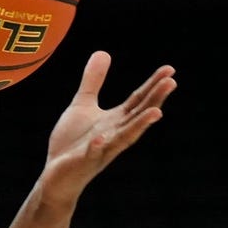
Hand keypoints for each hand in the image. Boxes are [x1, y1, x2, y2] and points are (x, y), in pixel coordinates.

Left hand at [40, 50, 176, 208]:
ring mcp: (101, 149)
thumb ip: (93, 82)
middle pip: (137, 115)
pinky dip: (98, 147)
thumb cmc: (72, 142)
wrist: (55, 175)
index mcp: (115, 121)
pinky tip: (101, 138)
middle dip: (154, 99)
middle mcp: (114, 134)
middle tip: (171, 82)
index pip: (138, 100)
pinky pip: (92, 154)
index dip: (153, 85)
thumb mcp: (82, 105)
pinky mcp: (84, 161)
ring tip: (157, 112)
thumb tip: (103, 52)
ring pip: (124, 137)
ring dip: (140, 125)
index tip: (170, 69)